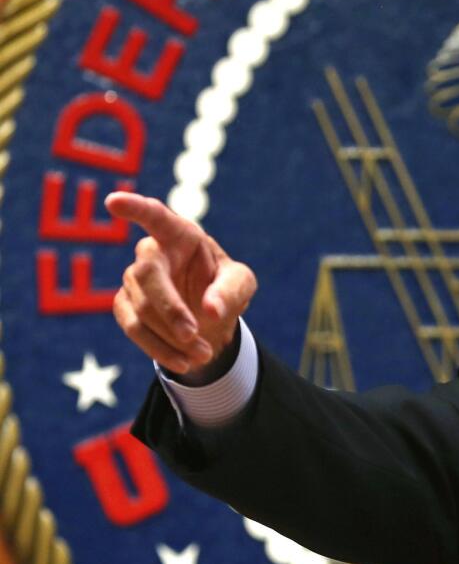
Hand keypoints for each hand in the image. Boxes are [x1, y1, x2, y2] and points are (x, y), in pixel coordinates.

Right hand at [105, 192, 256, 384]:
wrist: (209, 318)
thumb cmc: (225, 287)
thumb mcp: (241, 285)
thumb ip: (231, 292)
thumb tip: (209, 310)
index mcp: (181, 235)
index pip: (155, 216)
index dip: (135, 208)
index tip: (113, 201)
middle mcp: (152, 253)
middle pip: (147, 275)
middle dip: (169, 308)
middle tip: (194, 335)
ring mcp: (133, 280)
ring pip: (141, 309)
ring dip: (172, 337)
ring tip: (203, 354)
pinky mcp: (124, 306)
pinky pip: (134, 329)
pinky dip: (160, 349)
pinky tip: (184, 362)